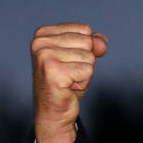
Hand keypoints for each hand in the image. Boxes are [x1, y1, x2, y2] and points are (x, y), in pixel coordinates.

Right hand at [30, 22, 107, 142]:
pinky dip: (84, 82)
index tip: (69, 62)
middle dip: (85, 62)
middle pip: (87, 42)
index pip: (84, 30)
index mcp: (43, 34)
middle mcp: (40, 43)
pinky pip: (88, 70)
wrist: (54, 112)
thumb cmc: (66, 84)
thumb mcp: (81, 57)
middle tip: (70, 74)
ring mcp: (45, 56)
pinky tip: (69, 87)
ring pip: (89, 57)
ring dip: (84, 73)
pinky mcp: (54, 71)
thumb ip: (94, 44)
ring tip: (69, 81)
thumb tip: (102, 43)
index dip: (84, 50)